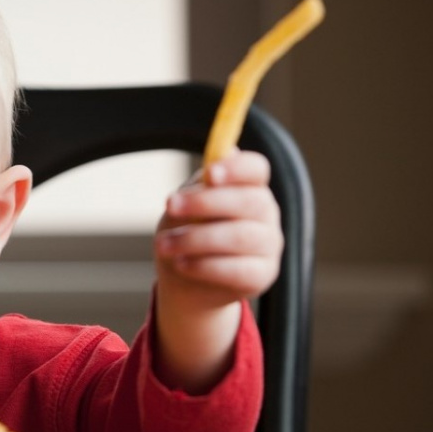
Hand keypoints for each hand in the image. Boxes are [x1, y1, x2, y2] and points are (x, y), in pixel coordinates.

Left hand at [155, 150, 282, 309]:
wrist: (185, 280)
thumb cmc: (187, 232)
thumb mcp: (187, 205)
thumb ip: (203, 185)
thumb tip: (226, 151)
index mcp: (250, 187)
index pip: (256, 169)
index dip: (237, 168)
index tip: (210, 173)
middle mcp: (266, 213)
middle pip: (249, 200)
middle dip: (205, 202)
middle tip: (170, 205)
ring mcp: (269, 245)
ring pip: (241, 236)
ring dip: (195, 238)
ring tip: (163, 244)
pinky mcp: (263, 275)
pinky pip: (238, 270)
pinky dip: (205, 266)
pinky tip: (181, 264)